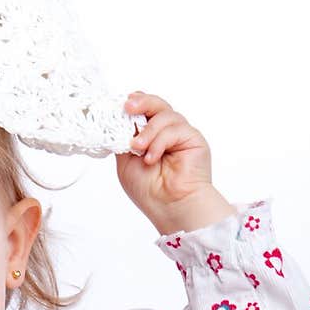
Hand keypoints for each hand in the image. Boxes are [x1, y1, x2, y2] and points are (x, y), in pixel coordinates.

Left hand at [116, 92, 215, 223]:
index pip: (143, 111)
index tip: (119, 105)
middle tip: (128, 106)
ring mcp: (180, 133)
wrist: (169, 206)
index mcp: (149, 136)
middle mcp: (165, 132)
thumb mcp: (125, 162)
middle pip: (156, 105)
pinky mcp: (192, 137)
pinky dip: (159, 142)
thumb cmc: (149, 190)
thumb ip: (123, 139)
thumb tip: (117, 119)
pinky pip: (174, 129)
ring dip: (148, 131)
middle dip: (141, 103)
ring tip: (137, 148)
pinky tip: (151, 158)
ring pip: (165, 114)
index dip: (132, 105)